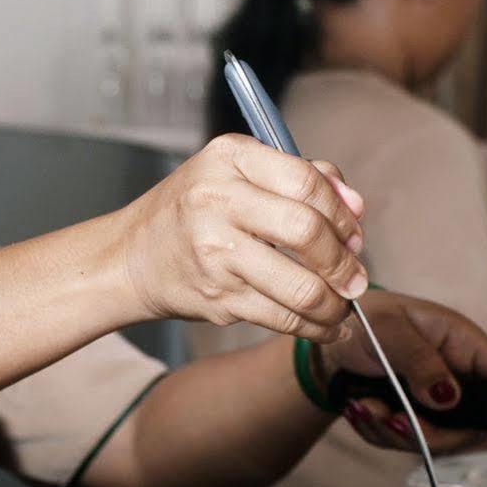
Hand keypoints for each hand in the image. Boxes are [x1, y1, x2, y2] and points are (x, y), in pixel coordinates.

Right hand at [119, 134, 366, 341]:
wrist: (130, 257)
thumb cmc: (194, 211)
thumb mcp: (238, 173)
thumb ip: (300, 177)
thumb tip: (355, 205)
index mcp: (230, 158)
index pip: (306, 182)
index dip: (342, 213)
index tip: (354, 235)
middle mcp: (218, 199)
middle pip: (307, 232)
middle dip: (344, 262)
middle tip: (355, 278)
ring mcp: (215, 251)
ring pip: (300, 286)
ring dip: (334, 304)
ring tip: (343, 307)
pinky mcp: (217, 296)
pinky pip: (281, 317)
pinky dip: (314, 328)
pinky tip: (325, 327)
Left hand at [315, 291, 486, 457]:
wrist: (330, 337)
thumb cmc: (364, 318)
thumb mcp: (391, 330)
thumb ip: (421, 361)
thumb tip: (449, 397)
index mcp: (463, 344)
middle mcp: (456, 377)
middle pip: (471, 425)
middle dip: (430, 432)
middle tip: (393, 419)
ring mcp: (435, 402)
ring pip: (435, 440)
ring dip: (394, 432)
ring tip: (364, 406)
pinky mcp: (413, 418)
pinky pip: (405, 442)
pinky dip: (377, 432)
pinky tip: (359, 409)